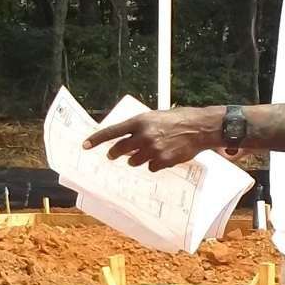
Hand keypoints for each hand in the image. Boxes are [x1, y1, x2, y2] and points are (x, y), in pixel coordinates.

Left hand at [83, 106, 219, 170]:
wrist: (199, 127)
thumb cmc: (178, 119)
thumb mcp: (155, 117)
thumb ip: (139, 127)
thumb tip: (125, 140)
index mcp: (140, 122)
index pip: (112, 132)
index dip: (97, 139)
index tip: (85, 145)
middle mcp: (144, 136)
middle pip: (120, 150)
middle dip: (115, 154)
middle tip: (113, 155)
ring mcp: (153, 150)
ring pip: (134, 161)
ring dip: (138, 159)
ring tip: (151, 150)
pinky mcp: (162, 161)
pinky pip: (150, 167)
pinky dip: (154, 164)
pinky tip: (164, 156)